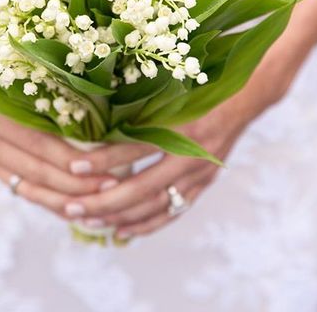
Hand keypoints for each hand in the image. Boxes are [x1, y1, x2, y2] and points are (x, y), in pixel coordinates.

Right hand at [0, 83, 116, 220]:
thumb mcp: (12, 63)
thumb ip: (44, 82)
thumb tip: (99, 98)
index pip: (42, 144)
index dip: (76, 160)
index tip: (109, 166)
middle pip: (37, 170)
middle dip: (78, 184)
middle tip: (113, 187)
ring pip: (29, 187)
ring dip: (64, 200)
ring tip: (96, 207)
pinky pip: (18, 188)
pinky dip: (46, 200)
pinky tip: (69, 208)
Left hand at [62, 63, 286, 238]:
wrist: (244, 97)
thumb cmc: (202, 87)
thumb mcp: (173, 90)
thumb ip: (143, 107)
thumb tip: (100, 120)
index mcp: (182, 126)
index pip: (134, 147)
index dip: (103, 159)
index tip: (73, 167)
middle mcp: (191, 155)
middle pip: (141, 187)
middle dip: (104, 201)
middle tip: (72, 208)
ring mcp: (200, 174)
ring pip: (155, 205)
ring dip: (120, 217)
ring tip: (90, 222)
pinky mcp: (204, 184)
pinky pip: (173, 211)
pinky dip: (147, 223)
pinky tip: (123, 230)